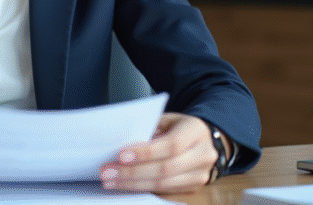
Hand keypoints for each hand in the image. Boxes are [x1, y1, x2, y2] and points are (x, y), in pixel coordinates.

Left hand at [99, 113, 219, 193]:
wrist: (204, 139)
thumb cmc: (179, 127)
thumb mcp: (166, 119)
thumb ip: (149, 129)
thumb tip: (122, 145)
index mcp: (196, 131)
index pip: (171, 145)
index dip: (146, 152)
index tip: (121, 155)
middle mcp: (203, 154)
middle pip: (166, 169)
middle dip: (133, 172)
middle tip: (108, 172)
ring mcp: (200, 174)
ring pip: (164, 184)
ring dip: (133, 184)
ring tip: (111, 181)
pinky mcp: (193, 188)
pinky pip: (165, 192)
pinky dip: (143, 189)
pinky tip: (125, 185)